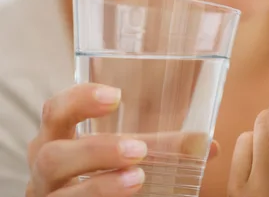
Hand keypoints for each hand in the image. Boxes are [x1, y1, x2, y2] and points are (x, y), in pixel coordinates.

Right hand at [26, 84, 217, 196]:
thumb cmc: (103, 171)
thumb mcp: (127, 155)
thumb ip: (163, 147)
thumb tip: (208, 145)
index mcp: (58, 137)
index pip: (56, 110)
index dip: (79, 99)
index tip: (116, 96)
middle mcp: (44, 167)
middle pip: (51, 154)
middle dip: (96, 150)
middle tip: (139, 149)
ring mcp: (48, 196)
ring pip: (59, 191)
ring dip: (99, 185)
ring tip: (137, 179)